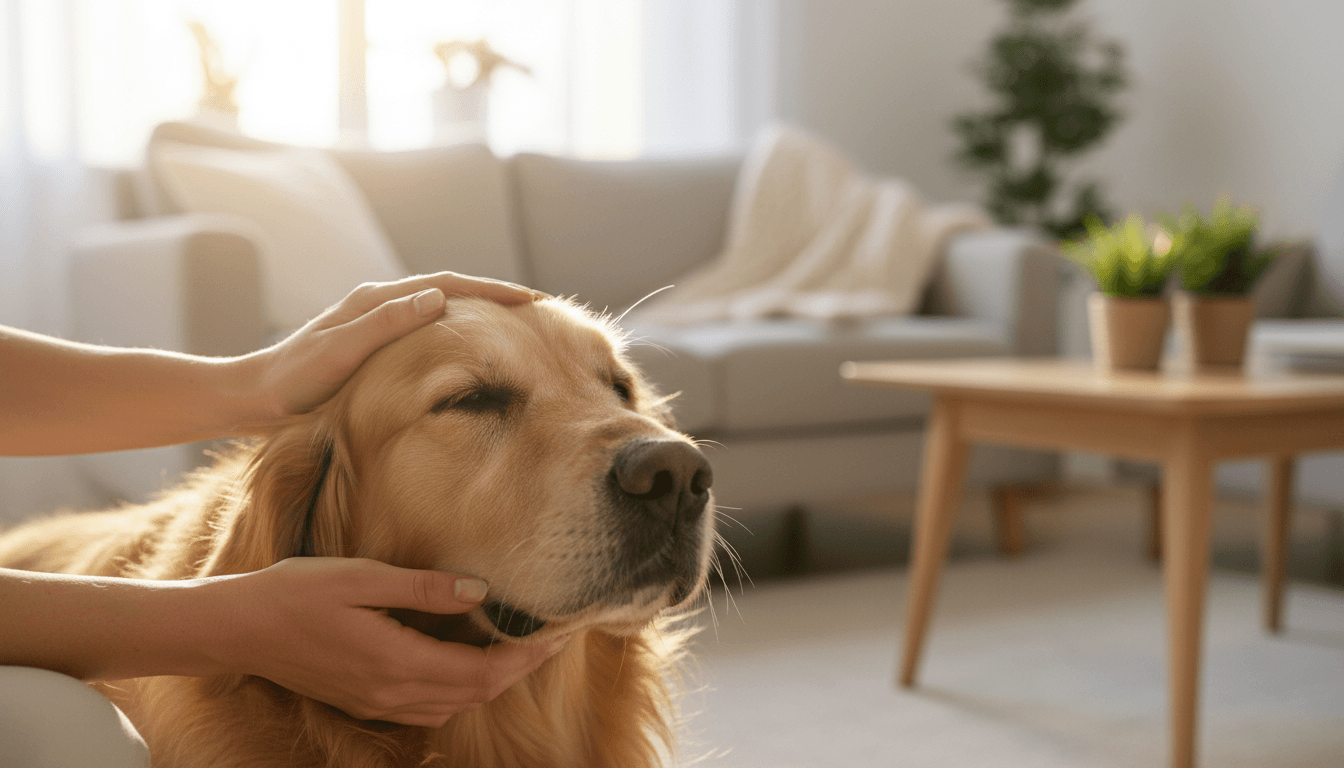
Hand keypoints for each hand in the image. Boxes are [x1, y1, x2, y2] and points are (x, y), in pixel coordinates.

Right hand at [210, 558, 567, 726]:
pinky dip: (459, 691)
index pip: (481, 671)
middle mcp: (392, 692)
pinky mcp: (365, 700)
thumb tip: (480, 592)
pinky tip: (465, 664)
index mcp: (396, 662)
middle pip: (475, 693)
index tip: (559, 634)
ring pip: (454, 705)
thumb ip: (423, 586)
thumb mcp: (360, 577)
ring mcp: (377, 702)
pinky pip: (428, 708)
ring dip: (491, 682)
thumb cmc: (294, 592)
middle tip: (554, 639)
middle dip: (519, 669)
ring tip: (519, 649)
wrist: (236, 629)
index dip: (525, 656)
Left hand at [240, 273, 539, 424]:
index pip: (448, 284)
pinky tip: (466, 352)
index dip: (493, 291)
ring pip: (439, 310)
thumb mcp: (341, 352)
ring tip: (514, 327)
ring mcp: (375, 324)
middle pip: (450, 290)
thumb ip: (386, 324)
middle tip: (537, 309)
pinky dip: (455, 332)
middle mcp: (378, 305)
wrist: (251, 399)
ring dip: (477, 313)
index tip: (533, 300)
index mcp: (376, 300)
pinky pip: (426, 331)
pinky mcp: (371, 346)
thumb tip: (438, 298)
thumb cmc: (293, 382)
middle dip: (494, 297)